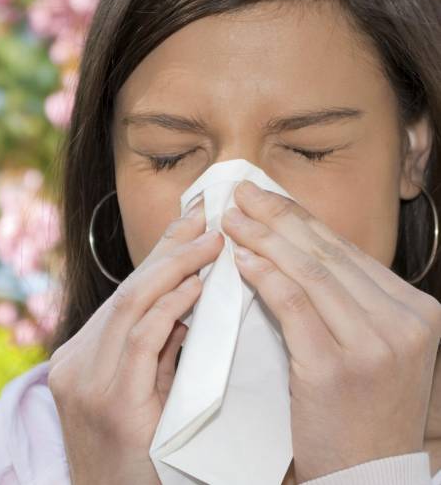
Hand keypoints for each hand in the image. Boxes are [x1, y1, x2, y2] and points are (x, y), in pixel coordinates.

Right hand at [48, 198, 223, 484]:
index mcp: (81, 355)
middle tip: (205, 219)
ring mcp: (86, 382)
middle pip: (128, 290)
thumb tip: (189, 297)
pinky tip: (195, 288)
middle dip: (169, 250)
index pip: (126, 292)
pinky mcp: (111, 404)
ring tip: (210, 244)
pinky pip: (142, 340)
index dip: (159, 252)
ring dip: (174, 269)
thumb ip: (157, 345)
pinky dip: (170, 308)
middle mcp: (74, 362)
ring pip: (131, 305)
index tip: (190, 220)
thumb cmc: (141, 452)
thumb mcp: (142, 388)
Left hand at [221, 179, 440, 482]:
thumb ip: (345, 298)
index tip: (267, 198)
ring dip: (265, 239)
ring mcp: (375, 345)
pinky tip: (241, 259)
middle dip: (279, 217)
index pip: (347, 250)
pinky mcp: (337, 369)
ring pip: (311, 272)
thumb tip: (293, 245)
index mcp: (416, 309)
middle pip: (328, 253)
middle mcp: (404, 320)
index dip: (302, 218)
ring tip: (233, 218)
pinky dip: (265, 277)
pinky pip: (294, 306)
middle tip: (242, 193)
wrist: (369, 477)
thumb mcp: (370, 344)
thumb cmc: (362, 409)